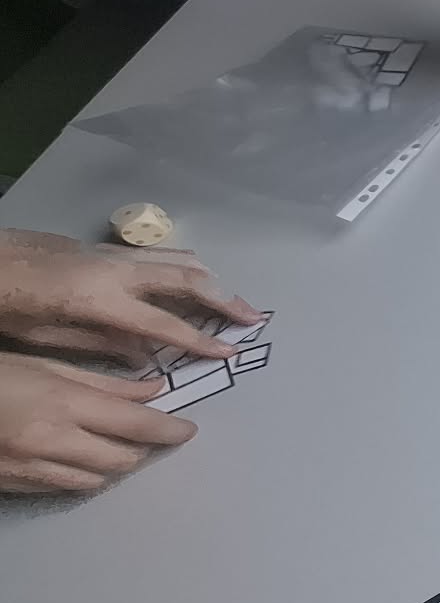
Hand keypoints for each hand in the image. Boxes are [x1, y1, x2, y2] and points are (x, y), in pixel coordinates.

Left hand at [0, 229, 258, 362]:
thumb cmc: (4, 302)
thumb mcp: (44, 335)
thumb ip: (99, 344)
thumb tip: (143, 356)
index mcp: (99, 297)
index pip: (163, 323)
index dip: (199, 340)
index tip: (227, 352)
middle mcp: (115, 269)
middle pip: (186, 280)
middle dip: (223, 300)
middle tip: (252, 319)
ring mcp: (111, 252)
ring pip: (176, 260)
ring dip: (210, 280)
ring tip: (234, 300)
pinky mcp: (104, 246)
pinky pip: (157, 254)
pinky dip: (185, 266)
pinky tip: (194, 277)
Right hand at [0, 353, 191, 492]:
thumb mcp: (43, 365)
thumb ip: (103, 382)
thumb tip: (153, 390)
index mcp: (63, 403)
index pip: (136, 424)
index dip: (170, 430)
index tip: (187, 430)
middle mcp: (51, 441)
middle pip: (123, 460)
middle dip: (138, 447)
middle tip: (138, 431)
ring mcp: (30, 469)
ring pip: (97, 482)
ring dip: (109, 465)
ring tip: (101, 443)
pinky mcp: (15, 486)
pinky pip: (63, 489)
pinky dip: (78, 475)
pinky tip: (70, 457)